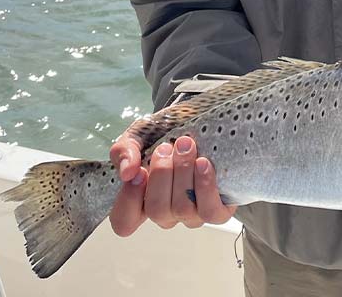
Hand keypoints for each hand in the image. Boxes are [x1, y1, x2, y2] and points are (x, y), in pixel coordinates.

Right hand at [108, 134, 235, 236]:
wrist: (199, 119)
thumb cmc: (166, 132)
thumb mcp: (138, 135)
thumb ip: (124, 151)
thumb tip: (127, 173)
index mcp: (142, 201)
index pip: (124, 223)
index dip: (129, 200)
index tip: (140, 170)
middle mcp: (167, 213)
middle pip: (157, 211)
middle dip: (162, 174)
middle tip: (166, 148)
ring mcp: (191, 214)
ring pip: (183, 209)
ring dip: (184, 174)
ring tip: (187, 146)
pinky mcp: (217, 210)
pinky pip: (210, 212)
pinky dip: (206, 186)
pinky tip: (203, 163)